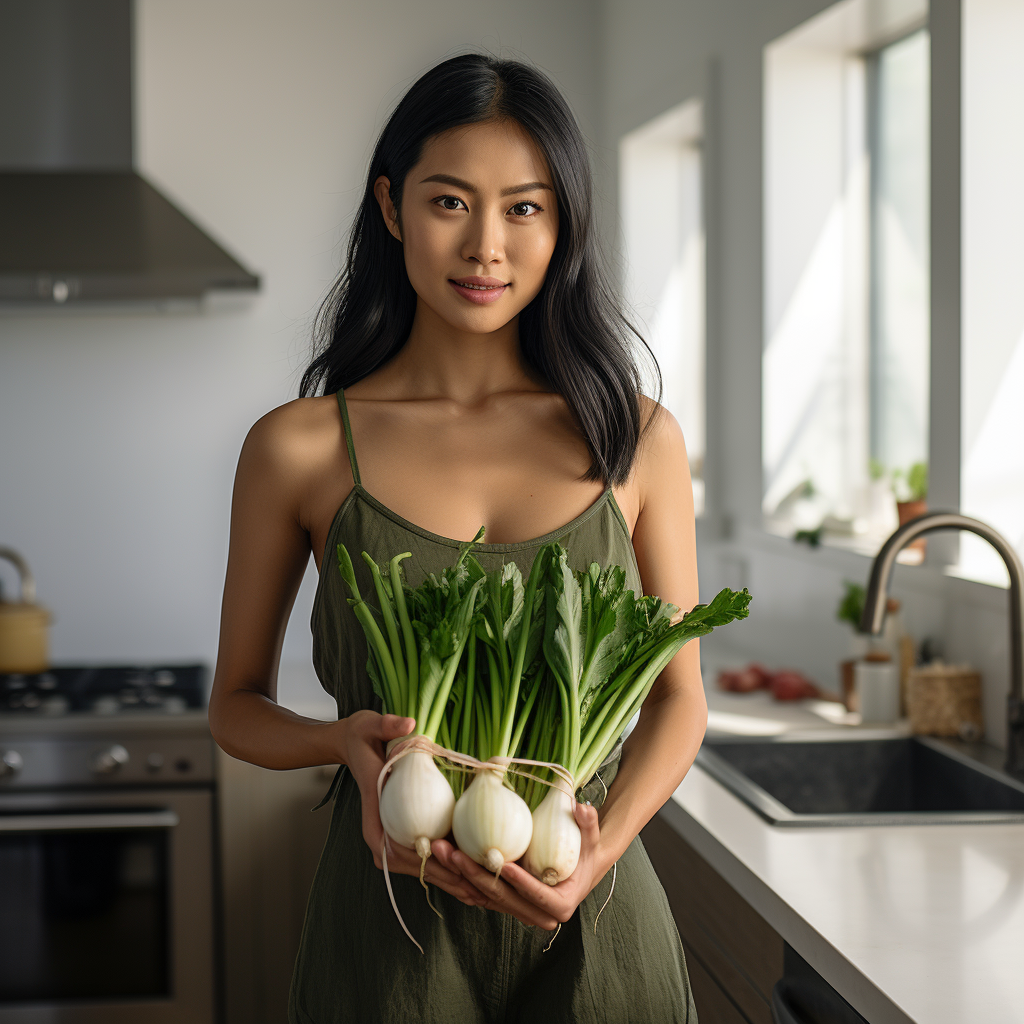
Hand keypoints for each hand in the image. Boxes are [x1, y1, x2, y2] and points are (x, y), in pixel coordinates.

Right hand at [341, 710, 487, 907]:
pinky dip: (447, 870)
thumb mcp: (372, 726)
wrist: (352, 744)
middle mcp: (380, 836)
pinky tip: (472, 878)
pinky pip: (425, 858)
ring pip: (422, 868)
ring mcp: (390, 839)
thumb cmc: (362, 737)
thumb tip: (410, 723)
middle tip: (481, 891)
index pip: (401, 850)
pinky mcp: (401, 836)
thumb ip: (388, 725)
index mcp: (373, 818)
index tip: (458, 869)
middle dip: (448, 879)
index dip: (430, 862)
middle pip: (416, 866)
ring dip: (451, 881)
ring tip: (482, 894)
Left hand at [434, 801, 608, 930]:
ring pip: (483, 896)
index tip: (503, 864)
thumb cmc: (585, 852)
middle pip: (501, 897)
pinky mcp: (501, 902)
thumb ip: (589, 824)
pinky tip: (442, 858)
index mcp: (559, 905)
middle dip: (475, 876)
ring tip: (440, 851)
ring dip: (459, 875)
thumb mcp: (591, 839)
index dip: (520, 882)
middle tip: (454, 853)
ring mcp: (516, 910)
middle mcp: (536, 915)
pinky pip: (477, 892)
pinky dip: (459, 877)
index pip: (536, 895)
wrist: (577, 869)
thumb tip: (583, 807)